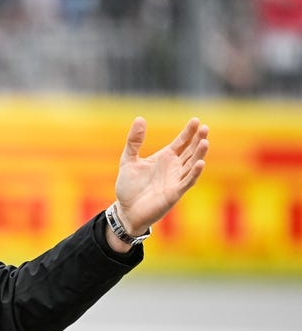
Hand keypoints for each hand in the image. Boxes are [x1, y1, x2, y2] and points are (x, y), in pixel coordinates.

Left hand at [113, 116, 208, 236]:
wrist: (125, 211)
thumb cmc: (128, 187)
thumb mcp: (128, 160)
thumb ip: (134, 141)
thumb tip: (140, 118)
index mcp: (165, 158)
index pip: (181, 142)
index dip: (189, 132)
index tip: (196, 120)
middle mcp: (174, 168)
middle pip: (191, 151)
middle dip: (198, 139)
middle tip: (205, 127)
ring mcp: (176, 180)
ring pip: (192, 164)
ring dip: (199, 154)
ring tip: (205, 141)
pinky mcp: (174, 193)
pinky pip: (187, 181)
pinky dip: (194, 172)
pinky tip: (200, 163)